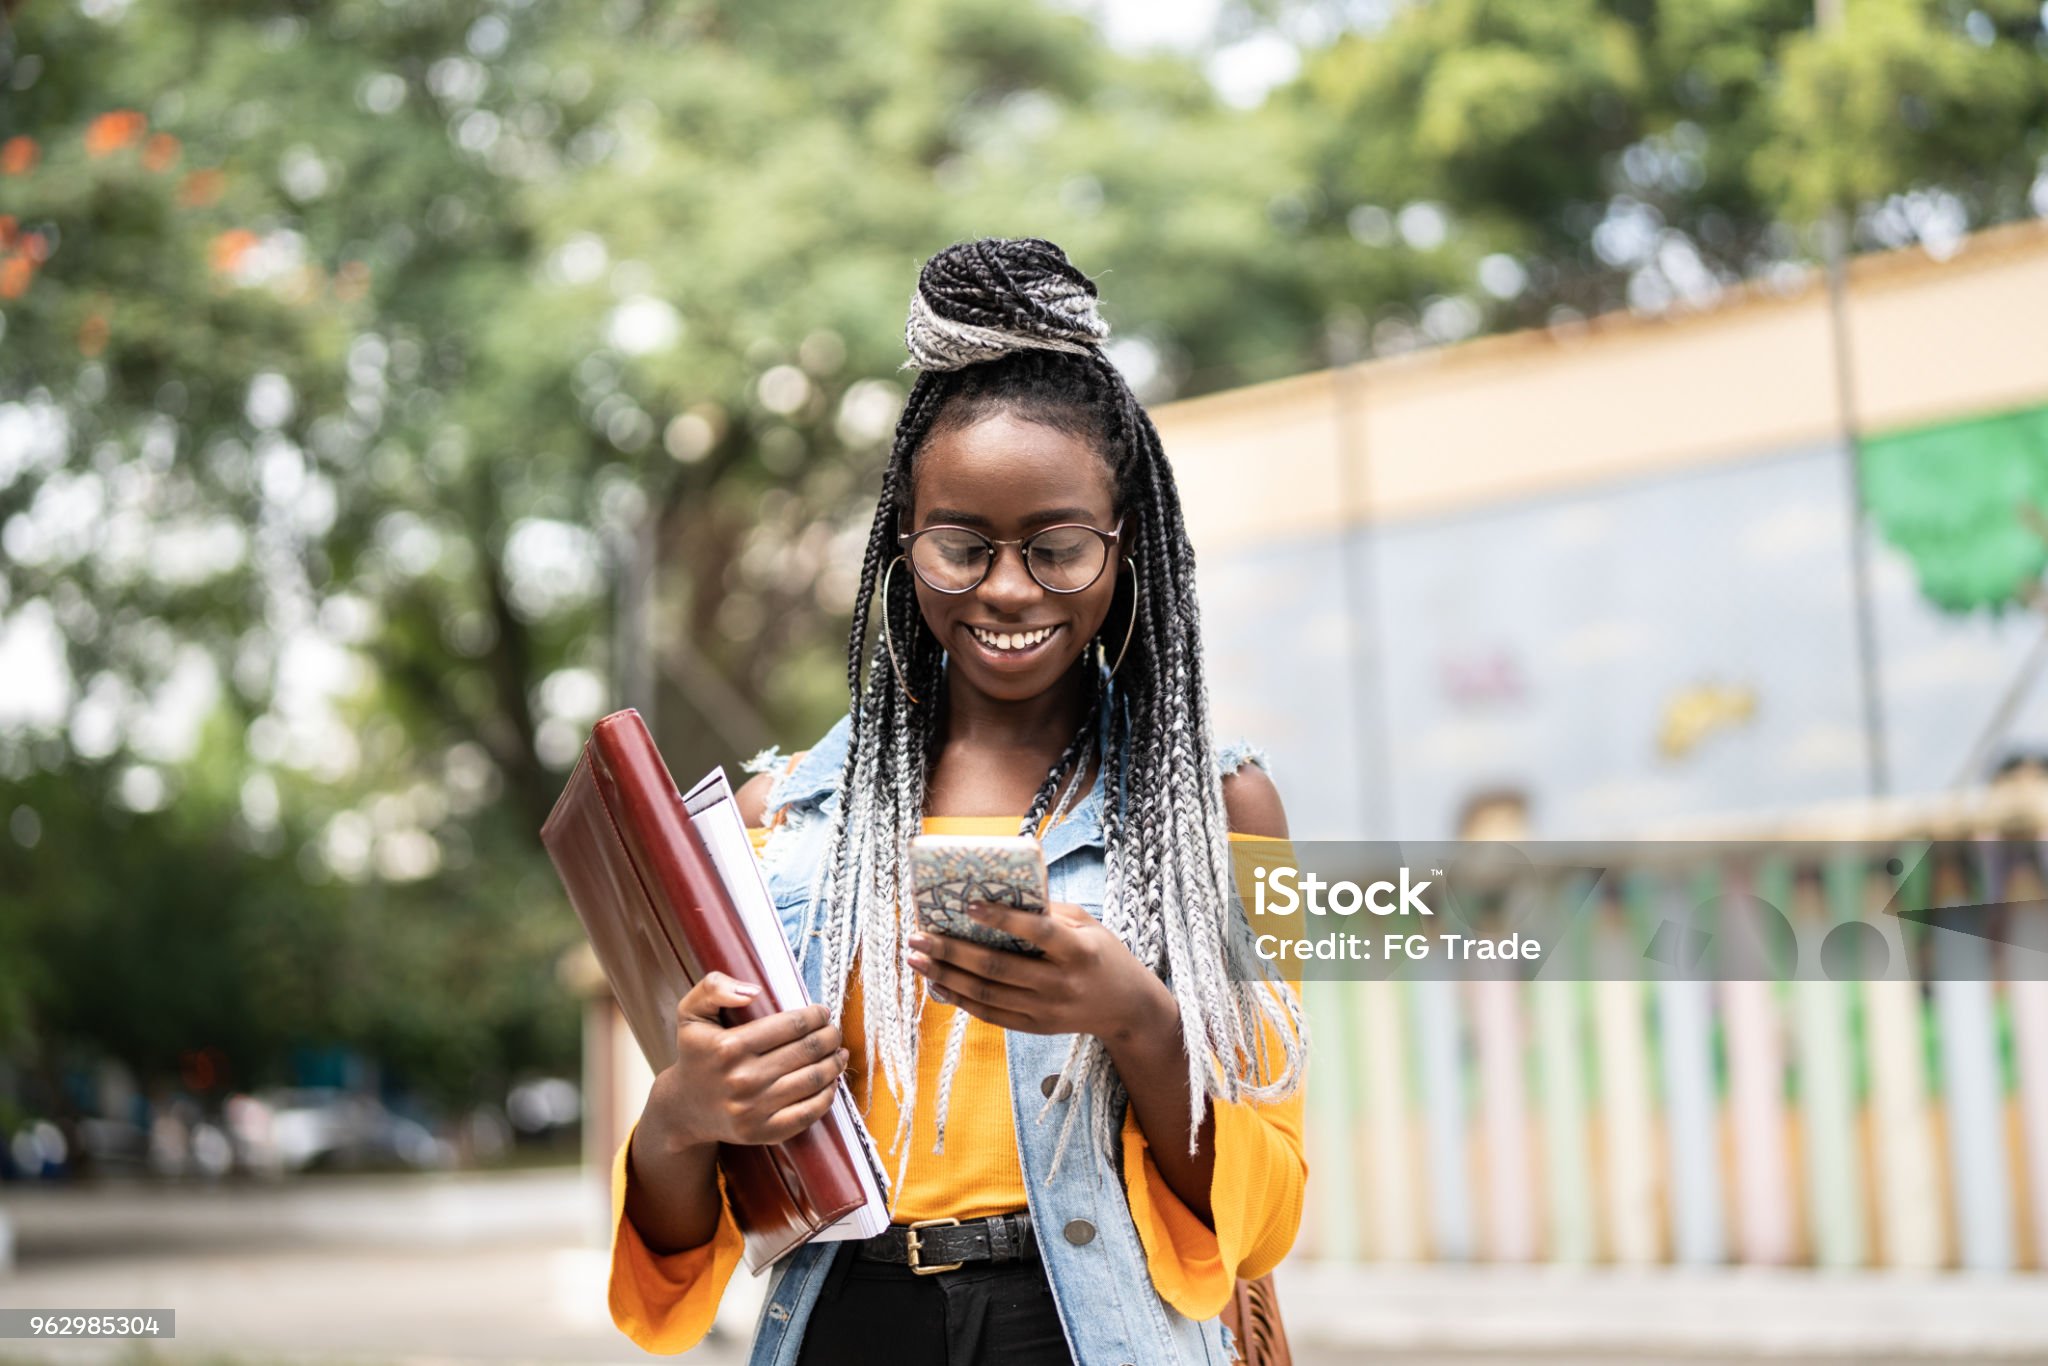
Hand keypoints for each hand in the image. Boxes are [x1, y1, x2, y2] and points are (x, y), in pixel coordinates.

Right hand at [649, 971, 848, 1152]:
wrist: (683, 1108)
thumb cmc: (696, 1054)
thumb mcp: (692, 1013)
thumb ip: (714, 988)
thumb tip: (754, 992)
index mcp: (728, 1047)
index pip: (791, 1025)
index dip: (815, 1016)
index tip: (822, 1012)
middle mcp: (742, 1080)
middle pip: (807, 1051)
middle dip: (829, 1037)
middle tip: (833, 1031)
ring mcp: (753, 1110)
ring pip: (813, 1080)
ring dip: (834, 1063)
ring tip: (838, 1053)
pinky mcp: (763, 1133)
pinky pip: (808, 1113)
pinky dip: (827, 1095)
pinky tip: (831, 1082)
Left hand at [906, 901, 1172, 1040]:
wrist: (1127, 1008)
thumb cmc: (1102, 954)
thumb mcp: (1087, 925)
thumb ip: (1048, 913)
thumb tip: (997, 896)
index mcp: (1079, 952)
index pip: (1038, 933)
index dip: (1003, 919)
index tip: (968, 904)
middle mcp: (1061, 984)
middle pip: (998, 968)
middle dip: (952, 950)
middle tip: (918, 935)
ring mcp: (1046, 1011)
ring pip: (986, 994)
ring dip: (946, 975)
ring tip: (916, 958)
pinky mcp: (1035, 1027)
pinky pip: (990, 1014)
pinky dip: (960, 1000)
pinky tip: (936, 984)